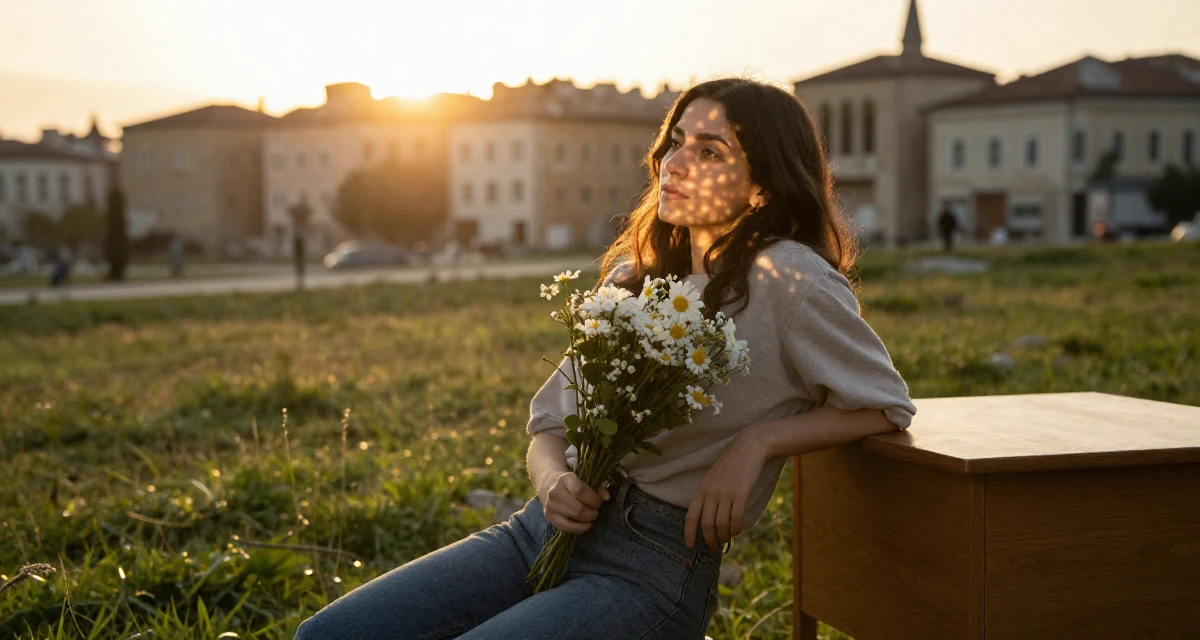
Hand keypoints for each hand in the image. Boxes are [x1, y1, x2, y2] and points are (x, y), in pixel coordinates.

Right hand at [541, 471, 610, 534]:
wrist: (550, 484)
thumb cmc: (572, 483)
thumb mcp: (584, 480)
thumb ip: (598, 487)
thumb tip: (607, 497)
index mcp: (565, 479)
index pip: (580, 491)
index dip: (593, 499)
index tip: (599, 501)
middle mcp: (555, 492)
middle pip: (579, 508)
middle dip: (592, 512)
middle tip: (596, 510)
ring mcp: (550, 505)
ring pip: (574, 517)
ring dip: (588, 519)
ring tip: (591, 516)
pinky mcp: (549, 516)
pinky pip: (566, 527)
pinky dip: (580, 528)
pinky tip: (586, 525)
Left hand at [685, 433, 766, 549]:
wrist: (750, 447)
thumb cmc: (732, 463)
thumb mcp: (714, 477)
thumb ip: (709, 494)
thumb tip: (708, 516)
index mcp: (702, 488)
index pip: (691, 516)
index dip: (689, 534)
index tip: (689, 546)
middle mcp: (711, 493)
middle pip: (706, 524)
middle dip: (709, 539)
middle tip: (714, 546)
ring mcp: (725, 494)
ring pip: (721, 524)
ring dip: (724, 536)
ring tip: (727, 539)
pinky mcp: (741, 494)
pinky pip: (736, 519)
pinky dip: (736, 529)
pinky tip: (737, 530)